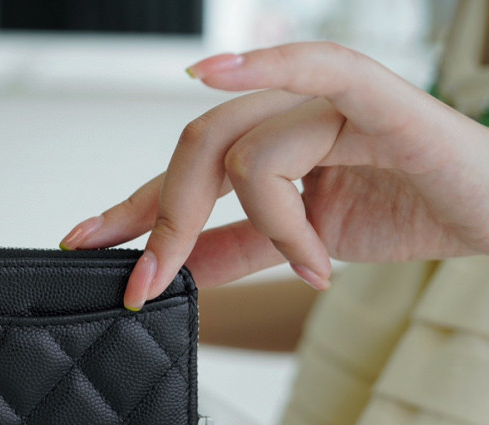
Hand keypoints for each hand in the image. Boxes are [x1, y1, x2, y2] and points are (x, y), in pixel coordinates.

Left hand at [59, 42, 488, 309]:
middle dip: (161, 220)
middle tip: (145, 281)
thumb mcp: (305, 247)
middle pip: (197, 152)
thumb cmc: (413, 212)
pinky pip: (313, 70)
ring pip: (245, 147)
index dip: (132, 208)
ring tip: (315, 265)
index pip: (187, 174)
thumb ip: (242, 252)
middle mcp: (289, 116)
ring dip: (271, 222)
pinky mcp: (378, 98)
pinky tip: (209, 74)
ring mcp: (329, 104)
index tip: (84, 245)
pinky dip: (262, 72)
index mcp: (273, 147)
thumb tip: (182, 274)